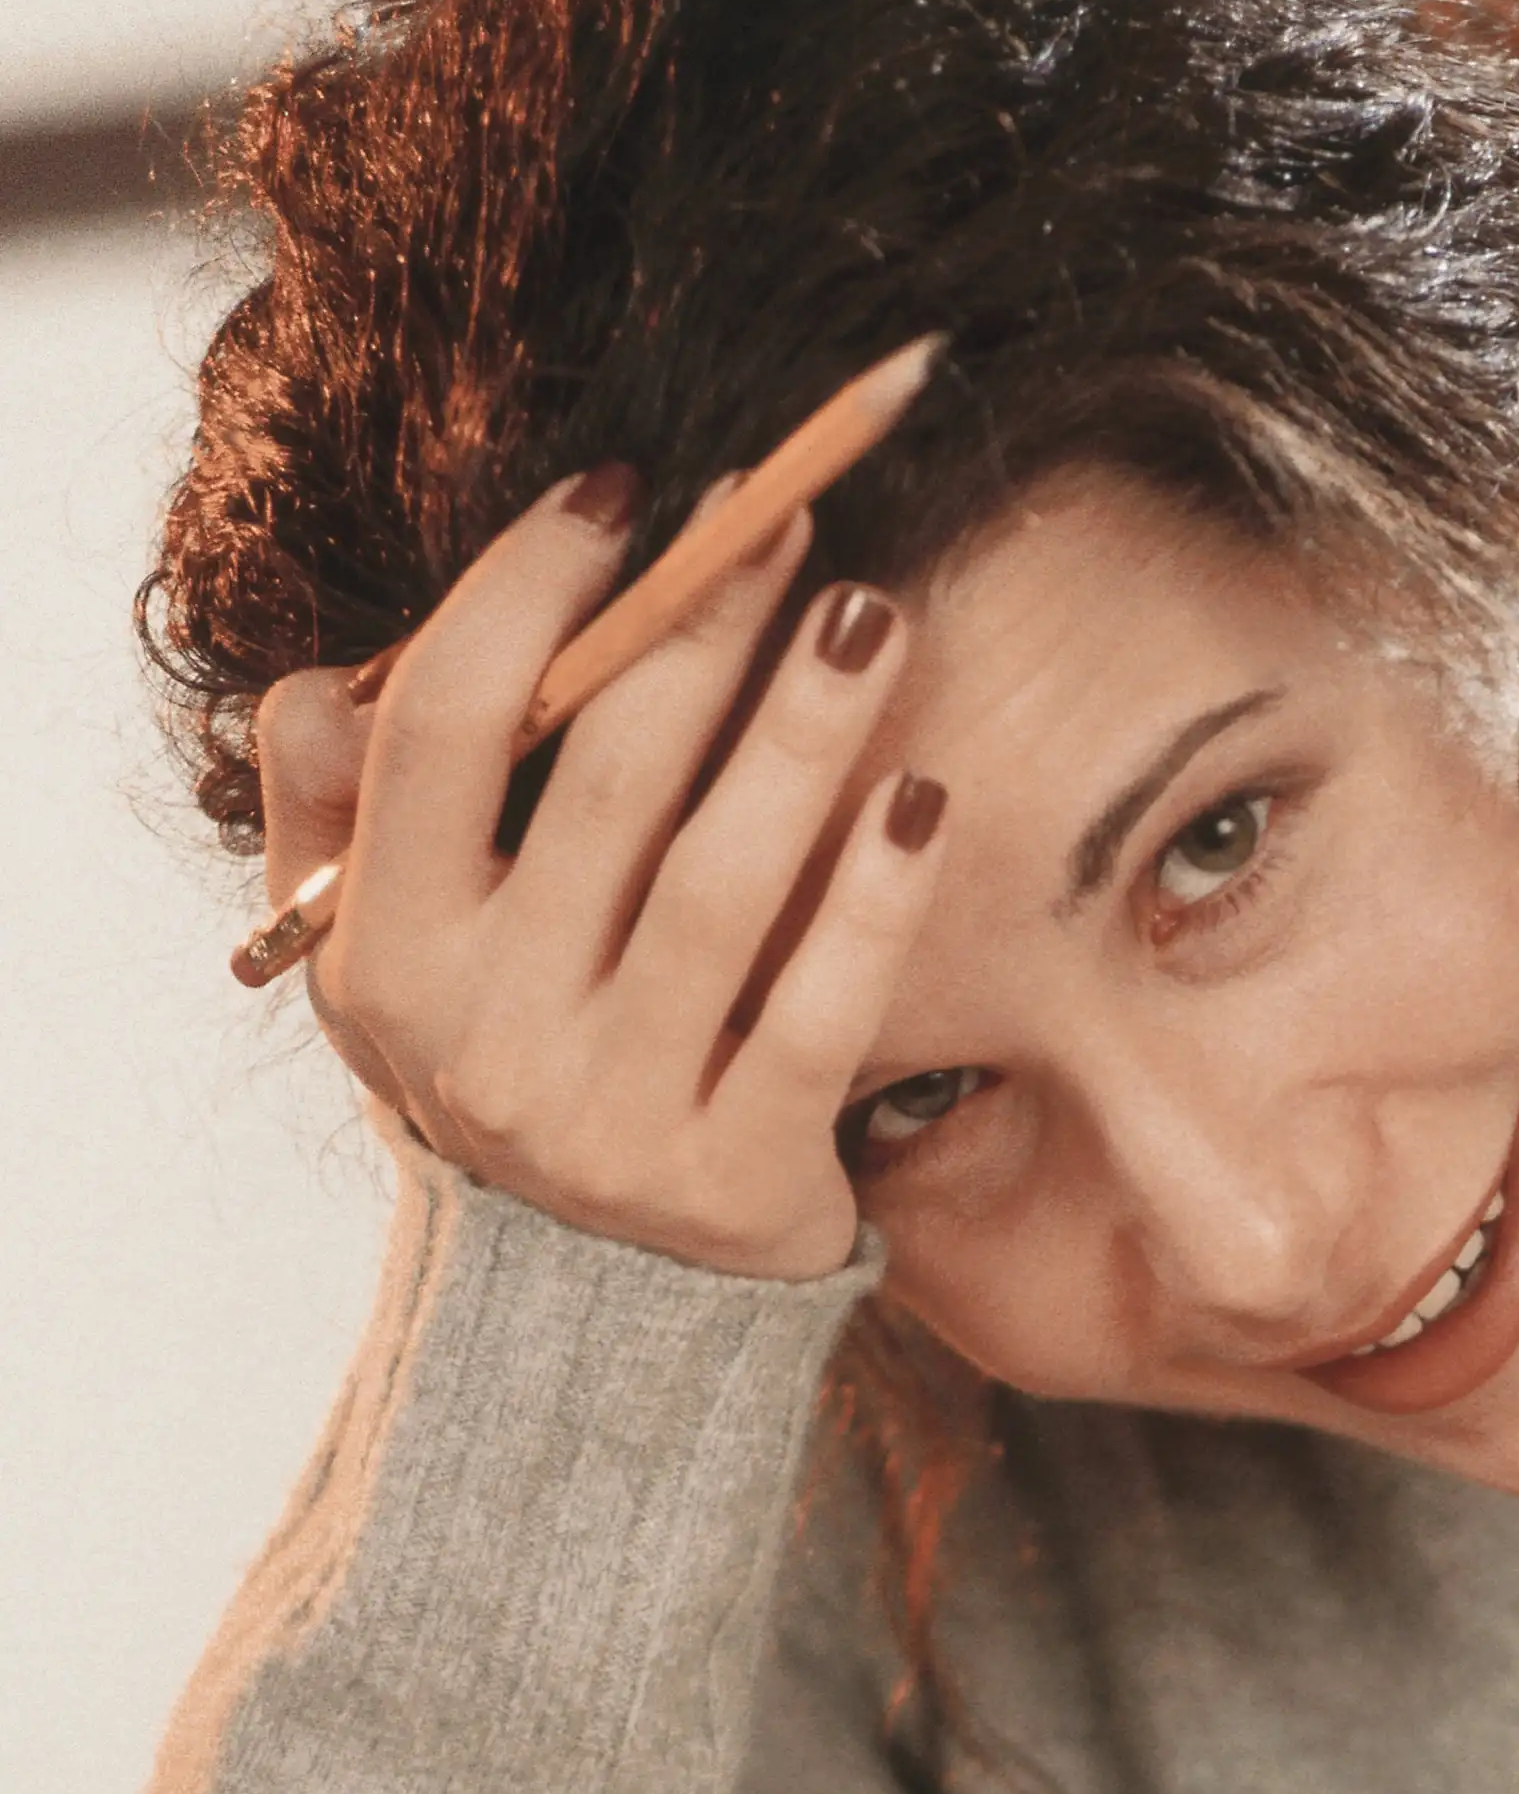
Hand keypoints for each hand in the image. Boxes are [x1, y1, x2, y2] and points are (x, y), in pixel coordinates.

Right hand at [252, 468, 947, 1280]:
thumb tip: (320, 686)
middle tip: (784, 512)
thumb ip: (337, 815)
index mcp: (389, 957)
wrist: (600, 1298)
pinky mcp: (739, 1178)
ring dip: (805, 727)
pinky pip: (821, 1011)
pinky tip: (923, 796)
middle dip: (701, 624)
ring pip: (723, 882)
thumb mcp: (387, 958)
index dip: (528, 591)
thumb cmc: (506, 1055)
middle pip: (604, 782)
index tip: (619, 494)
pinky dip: (875, 897)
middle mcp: (488, 1037)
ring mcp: (615, 1117)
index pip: (437, 729)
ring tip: (872, 611)